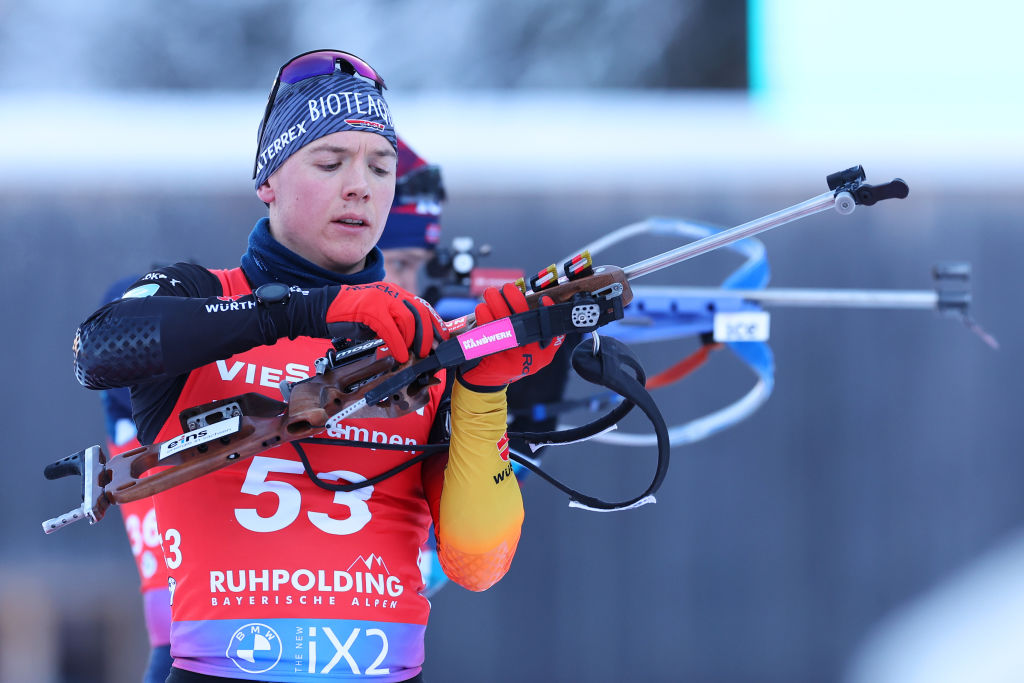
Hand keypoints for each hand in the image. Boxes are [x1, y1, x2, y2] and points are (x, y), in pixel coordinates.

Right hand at [325, 283, 446, 362]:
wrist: (325, 309)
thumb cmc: (352, 317)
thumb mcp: (380, 317)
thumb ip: (397, 324)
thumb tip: (416, 343)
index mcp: (396, 293)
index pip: (423, 306)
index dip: (435, 323)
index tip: (441, 339)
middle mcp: (392, 292)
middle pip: (420, 312)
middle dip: (427, 334)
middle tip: (426, 351)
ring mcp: (381, 298)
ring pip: (408, 320)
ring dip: (413, 341)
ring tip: (412, 354)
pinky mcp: (370, 309)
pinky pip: (390, 329)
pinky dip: (398, 345)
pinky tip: (400, 355)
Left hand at [459, 283, 563, 388]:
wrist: (487, 382)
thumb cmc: (509, 358)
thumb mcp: (529, 350)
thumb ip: (536, 331)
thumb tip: (537, 300)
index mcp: (543, 354)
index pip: (554, 332)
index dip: (549, 314)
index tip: (544, 298)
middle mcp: (532, 358)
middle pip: (525, 323)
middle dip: (515, 300)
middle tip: (508, 287)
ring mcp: (513, 360)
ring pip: (506, 325)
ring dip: (496, 304)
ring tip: (490, 292)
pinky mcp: (494, 360)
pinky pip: (489, 334)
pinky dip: (485, 318)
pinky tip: (482, 308)